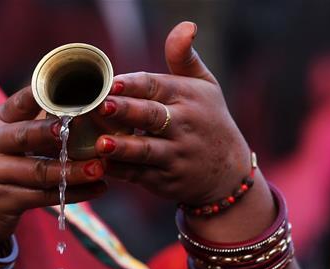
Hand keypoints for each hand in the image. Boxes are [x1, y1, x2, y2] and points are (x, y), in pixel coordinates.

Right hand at [0, 87, 106, 248]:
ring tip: (99, 167)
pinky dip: (73, 194)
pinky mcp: (4, 202)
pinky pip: (44, 197)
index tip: (70, 87)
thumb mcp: (1, 141)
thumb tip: (80, 111)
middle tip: (82, 126)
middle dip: (53, 132)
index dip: (43, 94)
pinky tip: (97, 189)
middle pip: (26, 136)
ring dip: (72, 170)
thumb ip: (31, 126)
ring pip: (40, 172)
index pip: (19, 103)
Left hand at [94, 22, 252, 205]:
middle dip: (125, 110)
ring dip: (123, 147)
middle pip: (151, 116)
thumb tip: (186, 26)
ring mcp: (175, 155)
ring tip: (101, 143)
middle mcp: (183, 125)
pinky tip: (101, 166)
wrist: (228, 173)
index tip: (111, 82)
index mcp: (187, 97)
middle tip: (101, 106)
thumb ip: (185, 58)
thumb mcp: (205, 86)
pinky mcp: (166, 180)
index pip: (157, 86)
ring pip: (146, 150)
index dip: (133, 84)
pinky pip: (140, 175)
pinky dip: (121, 172)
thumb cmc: (208, 120)